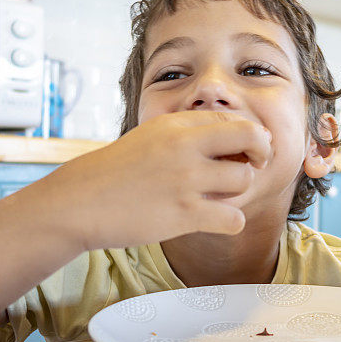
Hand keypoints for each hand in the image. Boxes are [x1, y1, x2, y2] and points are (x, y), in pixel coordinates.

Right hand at [45, 110, 272, 249]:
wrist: (80, 201)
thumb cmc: (118, 171)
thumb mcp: (151, 137)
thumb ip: (188, 134)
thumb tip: (230, 136)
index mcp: (177, 124)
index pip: (233, 119)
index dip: (249, 136)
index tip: (246, 152)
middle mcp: (185, 146)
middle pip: (251, 138)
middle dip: (260, 153)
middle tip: (252, 167)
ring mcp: (186, 180)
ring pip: (245, 180)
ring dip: (238, 192)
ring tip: (219, 198)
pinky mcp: (184, 214)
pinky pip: (234, 219)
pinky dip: (231, 222)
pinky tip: (215, 221)